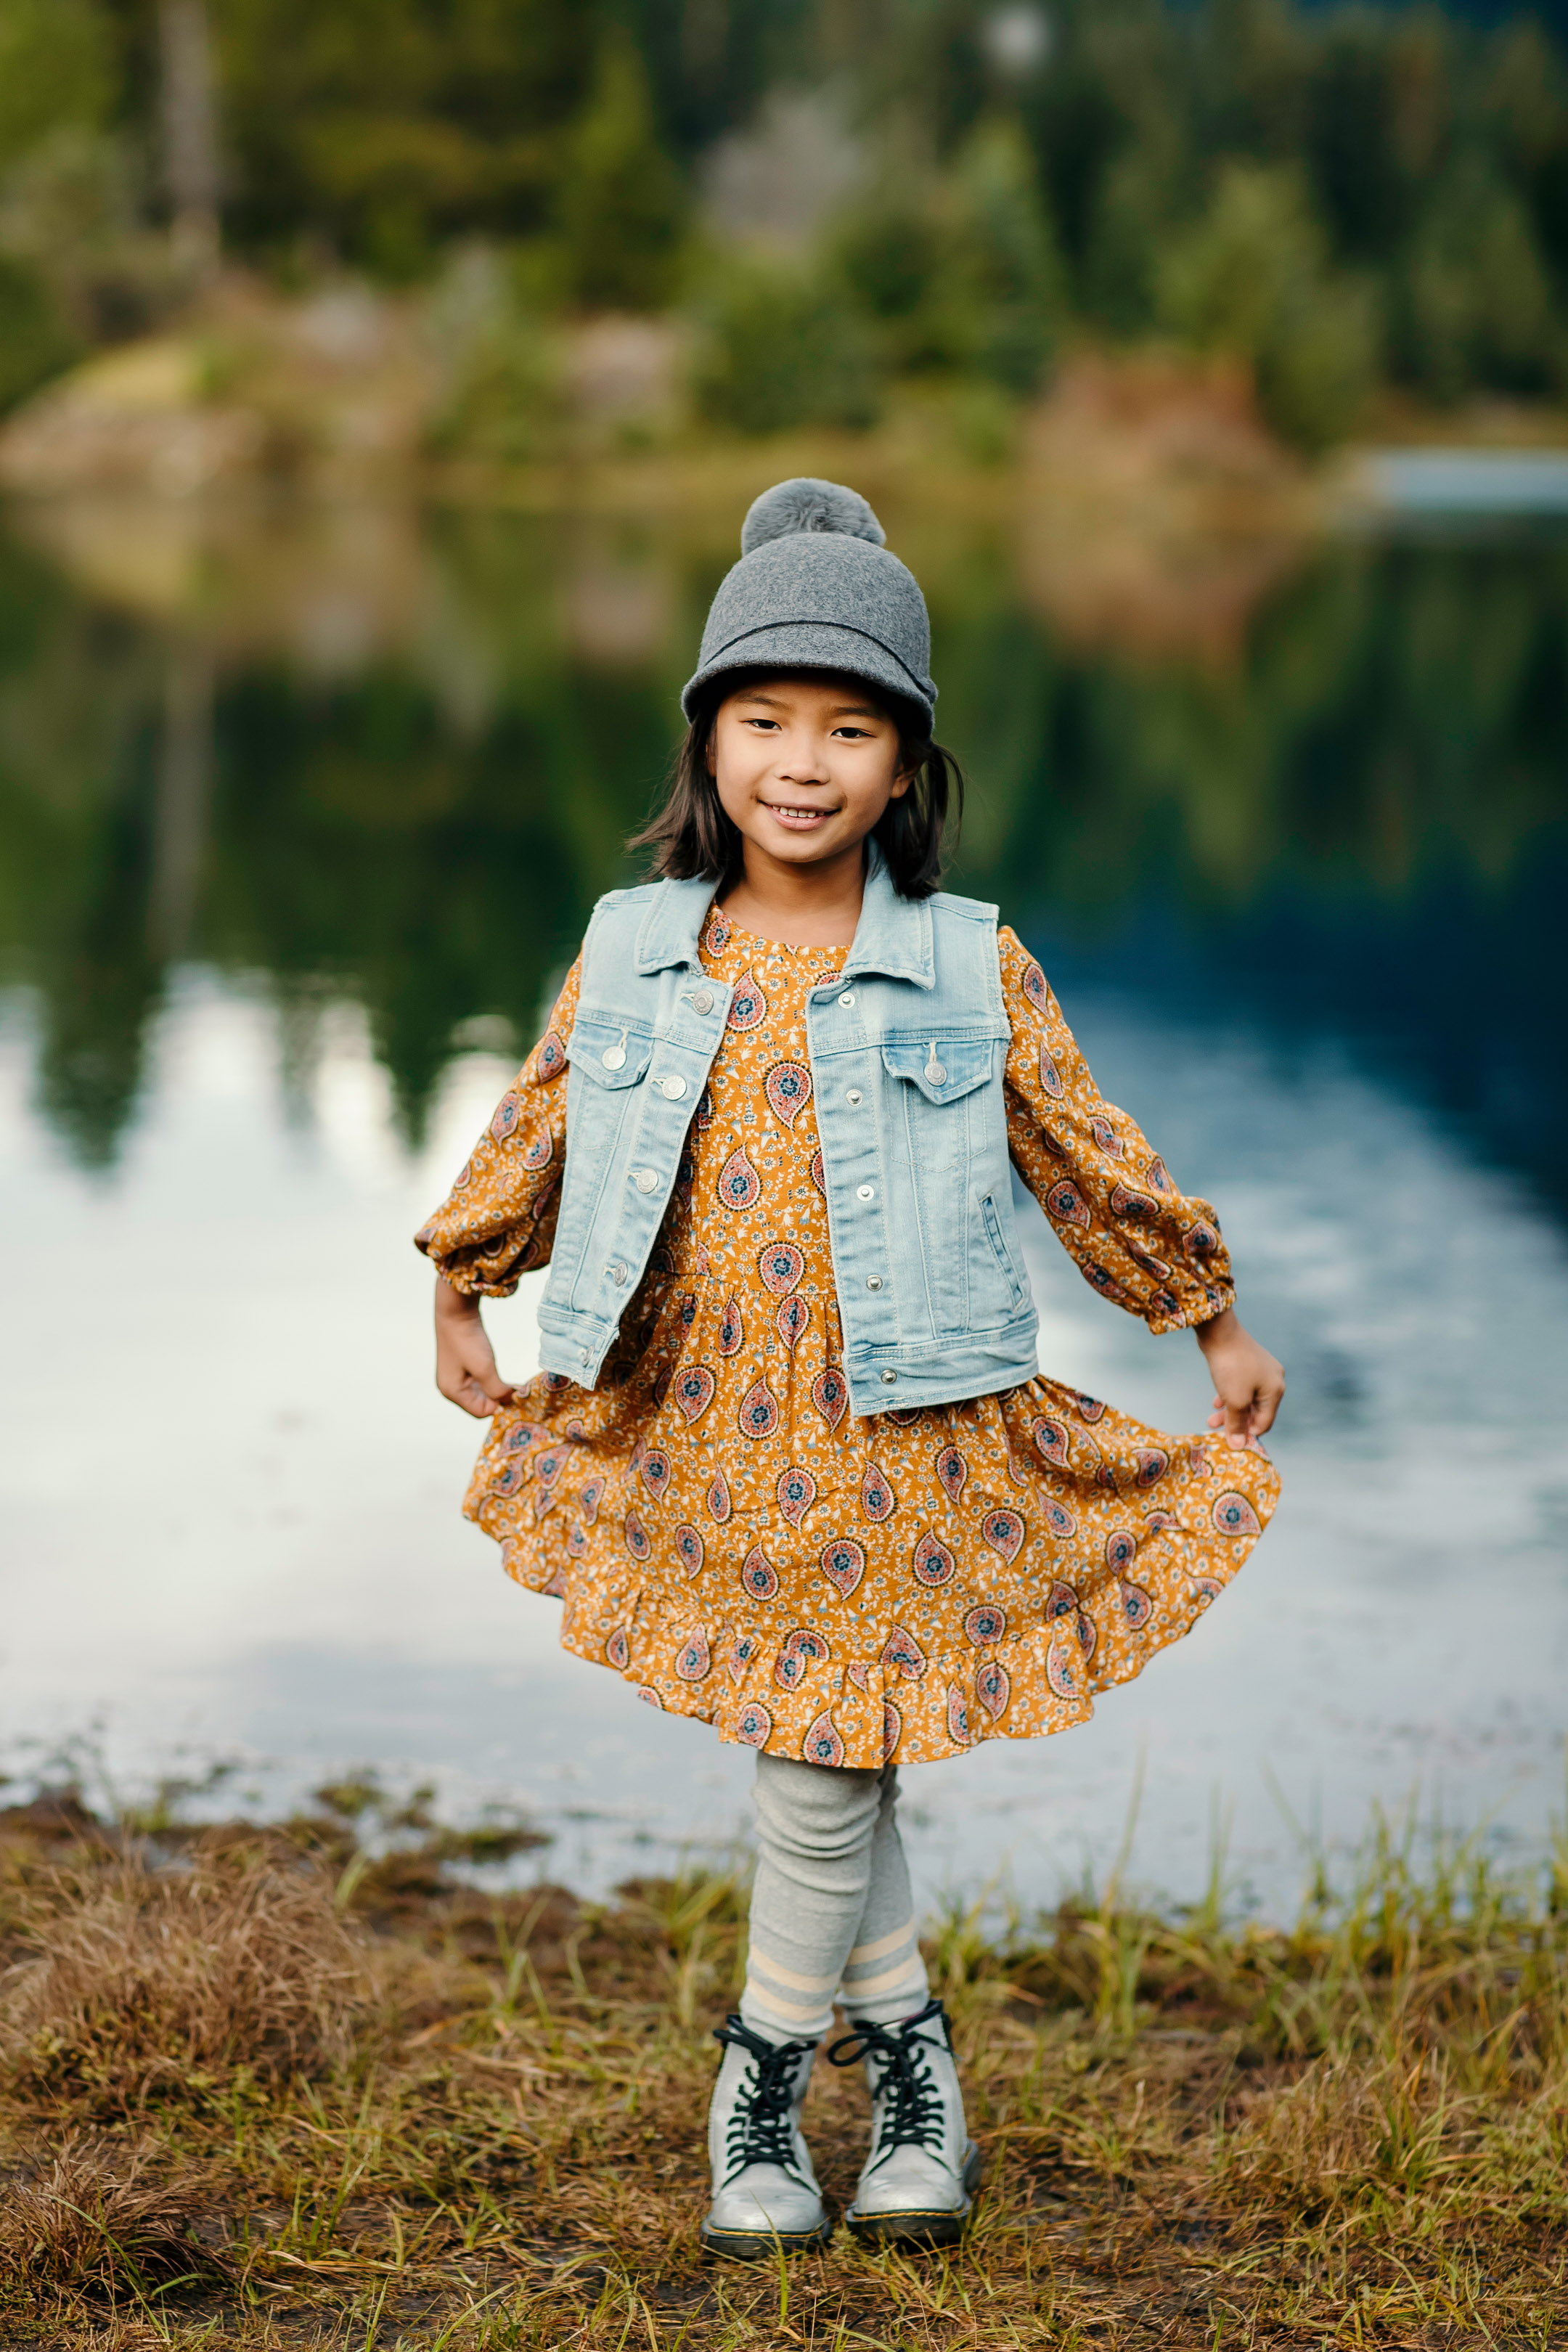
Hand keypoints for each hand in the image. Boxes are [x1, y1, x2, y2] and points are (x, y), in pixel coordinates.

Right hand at [434, 1275, 514, 1417]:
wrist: (456, 1312)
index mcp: (452, 1392)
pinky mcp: (463, 1367)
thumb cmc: (468, 1341)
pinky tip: (508, 1381)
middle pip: (481, 1404)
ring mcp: (456, 1378)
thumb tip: (508, 1400)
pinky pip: (481, 1383)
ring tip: (518, 1387)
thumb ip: (497, 1390)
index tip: (518, 1397)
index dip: (499, 1406)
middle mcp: (451, 1388)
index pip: (480, 1411)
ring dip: (499, 1390)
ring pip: (483, 1394)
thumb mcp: (485, 1368)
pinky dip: (494, 1382)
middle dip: (500, 1399)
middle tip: (521, 1393)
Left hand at [1195, 1307, 1283, 1450]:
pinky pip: (1241, 1386)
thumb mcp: (1235, 1400)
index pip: (1265, 1423)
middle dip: (1236, 1422)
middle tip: (1215, 1429)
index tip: (1229, 1441)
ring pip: (1246, 1398)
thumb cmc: (1231, 1367)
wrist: (1220, 1332)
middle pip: (1255, 1411)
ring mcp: (1261, 1370)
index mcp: (1275, 1391)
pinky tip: (1217, 1401)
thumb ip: (1237, 1424)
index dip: (1247, 1434)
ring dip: (1230, 1410)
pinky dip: (1230, 1396)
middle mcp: (1273, 1380)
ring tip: (1211, 1419)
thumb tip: (1238, 1445)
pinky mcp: (1248, 1363)